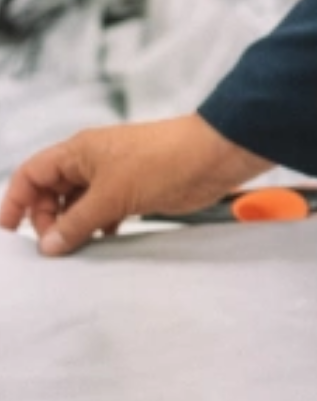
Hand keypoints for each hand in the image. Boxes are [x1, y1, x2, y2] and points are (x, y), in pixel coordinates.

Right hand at [0, 114, 273, 256]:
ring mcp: (114, 175)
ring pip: (78, 203)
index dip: (17, 200)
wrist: (213, 157)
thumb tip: (48, 245)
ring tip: (75, 250)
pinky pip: (103, 211)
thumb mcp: (111, 195)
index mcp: (79, 151)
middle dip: (46, 218)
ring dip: (73, 225)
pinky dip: (98, 226)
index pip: (33, 173)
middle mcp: (92, 161)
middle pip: (52, 191)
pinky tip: (103, 241)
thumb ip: (76, 222)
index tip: (10, 233)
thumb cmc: (162, 162)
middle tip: (54, 247)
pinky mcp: (134, 190)